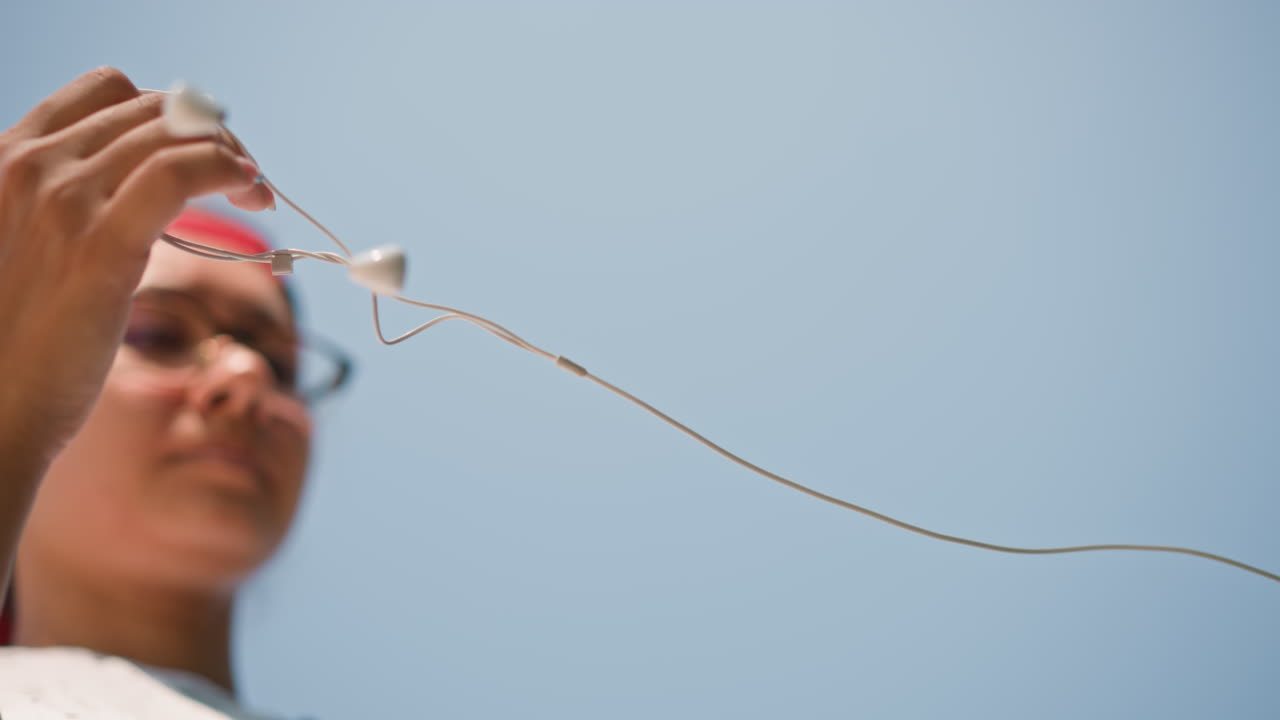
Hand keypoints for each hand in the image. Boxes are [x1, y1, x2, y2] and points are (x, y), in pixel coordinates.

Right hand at [0, 67, 272, 461]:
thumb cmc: (16, 340)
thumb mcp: (27, 247)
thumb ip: (70, 209)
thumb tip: (137, 193)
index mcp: (8, 159)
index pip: (107, 91)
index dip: (171, 113)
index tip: (203, 149)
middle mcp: (32, 166)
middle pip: (152, 111)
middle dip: (211, 136)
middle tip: (242, 177)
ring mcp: (63, 200)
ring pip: (174, 134)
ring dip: (231, 154)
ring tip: (257, 191)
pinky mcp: (101, 245)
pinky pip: (180, 173)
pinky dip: (228, 169)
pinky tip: (254, 194)